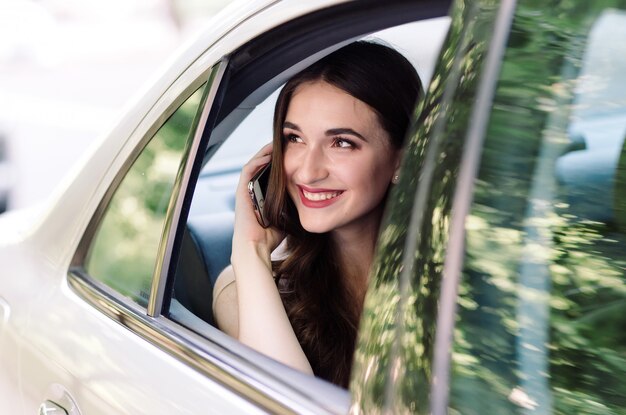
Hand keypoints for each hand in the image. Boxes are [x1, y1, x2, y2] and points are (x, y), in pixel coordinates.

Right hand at [232, 143, 284, 260]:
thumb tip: (312, 199)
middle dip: (272, 155)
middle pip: (261, 167)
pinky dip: (257, 162)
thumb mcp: (287, 216)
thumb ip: (294, 206)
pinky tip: (268, 156)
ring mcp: (245, 191)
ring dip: (264, 154)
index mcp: (261, 196)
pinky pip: (247, 172)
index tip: (292, 154)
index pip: (269, 174)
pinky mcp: (241, 192)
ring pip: (254, 165)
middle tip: (284, 144)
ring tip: (275, 144)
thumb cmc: (271, 237)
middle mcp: (252, 191)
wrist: (256, 248)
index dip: (279, 163)